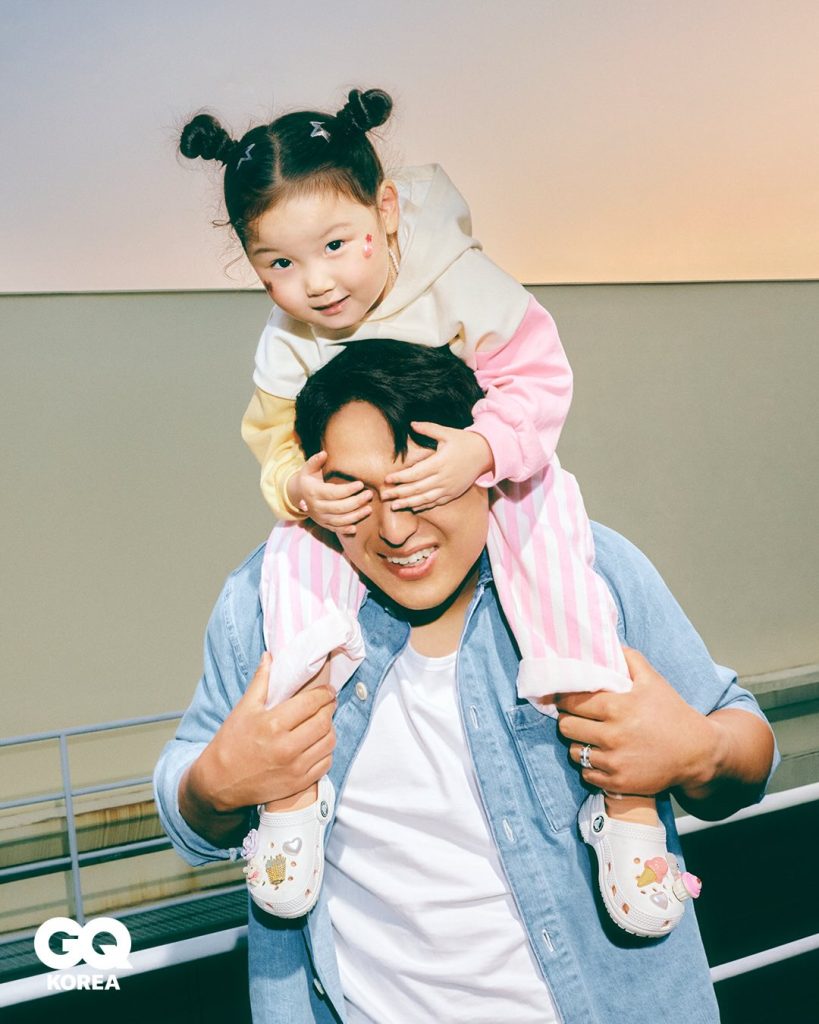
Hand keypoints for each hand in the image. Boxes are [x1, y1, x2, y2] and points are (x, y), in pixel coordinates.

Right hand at [191, 653, 337, 812]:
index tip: (327, 691)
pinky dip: (326, 752)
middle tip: (327, 704)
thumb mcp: (244, 708)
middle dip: (329, 709)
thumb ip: (261, 681)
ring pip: (329, 743)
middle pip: (324, 722)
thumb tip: (270, 657)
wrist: (219, 782)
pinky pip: (326, 764)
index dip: (324, 694)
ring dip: (330, 729)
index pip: (312, 703)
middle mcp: (287, 747)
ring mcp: (294, 768)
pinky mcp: (298, 783)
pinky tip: (318, 744)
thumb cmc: (230, 743)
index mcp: (273, 724)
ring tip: (323, 723)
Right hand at [289, 451, 371, 534]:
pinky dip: (345, 530)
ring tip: (369, 509)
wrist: (297, 495)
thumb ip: (315, 461)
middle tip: (369, 494)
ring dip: (355, 516)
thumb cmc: (308, 479)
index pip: (334, 493)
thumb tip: (324, 453)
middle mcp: (316, 507)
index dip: (348, 490)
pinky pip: (335, 529)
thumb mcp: (308, 468)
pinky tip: (355, 528)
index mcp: (313, 492)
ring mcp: (319, 517)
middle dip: (356, 502)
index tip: (361, 484)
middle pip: (339, 507)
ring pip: (339, 520)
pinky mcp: (323, 524)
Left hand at [381, 423, 493, 509]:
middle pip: (417, 488)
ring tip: (394, 506)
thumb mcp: (447, 432)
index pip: (415, 473)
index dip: (400, 478)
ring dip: (408, 503)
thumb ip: (428, 429)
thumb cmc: (464, 441)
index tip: (386, 480)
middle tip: (384, 495)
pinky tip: (413, 507)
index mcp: (439, 462)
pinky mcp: (453, 493)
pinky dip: (423, 505)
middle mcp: (443, 478)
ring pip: (425, 499)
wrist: (486, 454)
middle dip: (399, 493)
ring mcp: (449, 488)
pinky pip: (436, 502)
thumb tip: (412, 424)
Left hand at [555, 648, 716, 796]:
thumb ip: (629, 659)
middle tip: (576, 718)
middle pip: (566, 727)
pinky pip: (587, 774)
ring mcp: (614, 761)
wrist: (697, 752)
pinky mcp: (618, 783)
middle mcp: (613, 735)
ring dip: (579, 743)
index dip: (564, 699)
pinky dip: (591, 766)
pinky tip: (602, 756)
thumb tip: (609, 644)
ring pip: (574, 751)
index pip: (571, 702)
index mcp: (617, 707)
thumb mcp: (653, 681)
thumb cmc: (672, 713)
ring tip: (590, 737)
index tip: (562, 699)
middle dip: (568, 720)